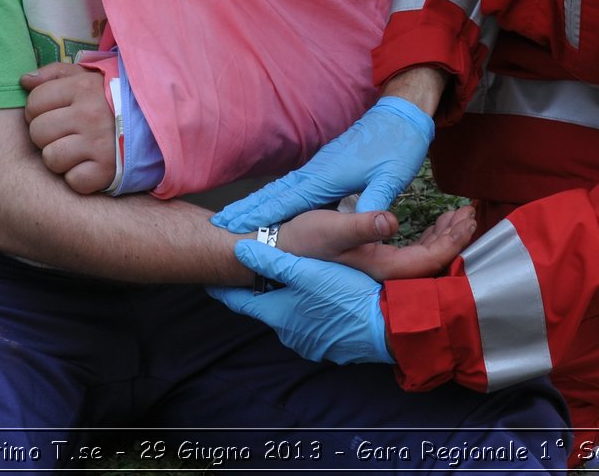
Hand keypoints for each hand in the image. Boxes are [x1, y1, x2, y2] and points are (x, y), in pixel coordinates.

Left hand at [21, 62, 114, 193]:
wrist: (154, 125)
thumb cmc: (111, 100)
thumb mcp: (87, 77)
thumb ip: (54, 74)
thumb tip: (24, 81)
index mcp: (83, 88)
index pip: (34, 102)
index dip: (38, 110)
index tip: (57, 113)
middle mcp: (90, 115)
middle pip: (38, 132)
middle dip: (47, 135)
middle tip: (66, 133)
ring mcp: (99, 144)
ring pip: (51, 158)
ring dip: (60, 158)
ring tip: (77, 149)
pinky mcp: (107, 171)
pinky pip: (73, 180)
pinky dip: (79, 177)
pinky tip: (90, 165)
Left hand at [207, 242, 391, 364]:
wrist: (387, 326)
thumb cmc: (346, 295)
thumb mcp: (308, 271)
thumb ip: (273, 262)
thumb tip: (240, 251)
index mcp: (280, 315)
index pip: (243, 303)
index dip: (226, 292)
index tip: (211, 284)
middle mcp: (291, 334)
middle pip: (269, 310)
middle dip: (265, 293)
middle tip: (260, 275)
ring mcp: (313, 344)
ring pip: (294, 318)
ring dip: (292, 302)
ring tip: (297, 283)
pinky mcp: (334, 347)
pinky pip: (315, 326)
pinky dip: (314, 312)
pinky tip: (326, 300)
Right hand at [211, 96, 434, 230]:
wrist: (400, 116)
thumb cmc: (397, 147)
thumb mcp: (392, 176)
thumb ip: (375, 199)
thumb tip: (367, 224)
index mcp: (326, 176)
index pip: (286, 200)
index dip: (260, 215)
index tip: (232, 226)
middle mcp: (316, 172)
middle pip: (274, 194)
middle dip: (247, 209)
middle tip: (218, 225)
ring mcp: (319, 168)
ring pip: (281, 189)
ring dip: (258, 203)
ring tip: (235, 216)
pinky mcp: (325, 167)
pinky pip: (292, 186)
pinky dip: (275, 196)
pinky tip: (271, 204)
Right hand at [277, 204, 476, 281]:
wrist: (274, 247)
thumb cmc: (300, 237)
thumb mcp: (330, 227)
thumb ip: (362, 225)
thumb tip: (392, 222)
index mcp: (377, 267)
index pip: (427, 262)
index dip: (452, 242)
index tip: (469, 222)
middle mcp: (381, 273)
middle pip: (428, 262)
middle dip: (452, 238)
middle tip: (470, 214)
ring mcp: (376, 269)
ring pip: (419, 257)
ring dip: (440, 237)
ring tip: (457, 215)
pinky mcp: (370, 261)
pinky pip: (407, 253)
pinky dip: (424, 239)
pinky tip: (432, 225)